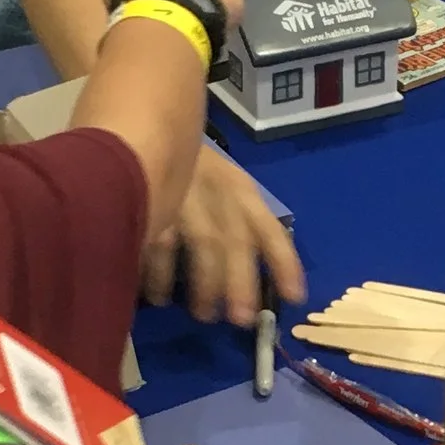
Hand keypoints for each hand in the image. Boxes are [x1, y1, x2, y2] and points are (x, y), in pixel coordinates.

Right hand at [142, 141, 305, 327]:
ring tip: (203, 314)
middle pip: (234, 240)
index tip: (295, 297)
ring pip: (200, 243)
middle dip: (239, 282)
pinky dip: (157, 275)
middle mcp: (218, 193)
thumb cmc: (196, 169)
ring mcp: (184, 196)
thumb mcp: (227, 186)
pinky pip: (156, 243)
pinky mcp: (150, 202)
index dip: (283, 263)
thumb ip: (242, 225)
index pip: (270, 229)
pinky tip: (157, 296)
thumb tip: (259, 280)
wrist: (152, 124)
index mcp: (242, 190)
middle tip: (242, 320)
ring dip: (202, 284)